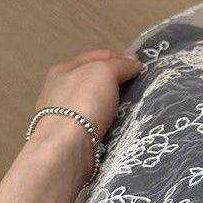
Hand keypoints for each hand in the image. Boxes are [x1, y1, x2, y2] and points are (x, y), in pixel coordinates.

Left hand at [29, 49, 141, 181]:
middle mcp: (61, 89)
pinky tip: (119, 125)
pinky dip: (108, 121)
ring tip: (133, 108)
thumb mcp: (104, 72)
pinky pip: (96, 121)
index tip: (140, 67)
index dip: (121, 58)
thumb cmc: (83, 102)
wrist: (66, 146)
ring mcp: (65, 113)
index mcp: (65, 68)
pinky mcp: (71, 135)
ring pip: (97, 101)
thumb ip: (120, 65)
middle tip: (139, 87)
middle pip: (97, 78)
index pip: (99, 56)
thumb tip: (133, 64)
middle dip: (118, 81)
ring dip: (114, 103)